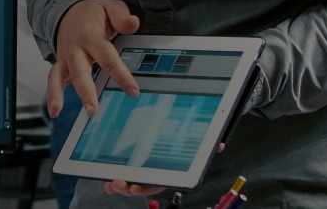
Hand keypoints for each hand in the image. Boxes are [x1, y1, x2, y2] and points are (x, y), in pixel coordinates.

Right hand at [45, 0, 140, 117]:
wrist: (68, 10)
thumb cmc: (92, 13)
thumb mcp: (109, 7)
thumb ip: (122, 17)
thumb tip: (134, 23)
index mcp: (91, 36)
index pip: (108, 58)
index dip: (121, 75)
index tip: (132, 91)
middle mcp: (76, 48)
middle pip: (80, 72)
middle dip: (85, 92)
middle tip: (92, 109)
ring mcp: (65, 57)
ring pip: (60, 76)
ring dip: (58, 94)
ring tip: (57, 111)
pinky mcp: (60, 63)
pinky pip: (54, 79)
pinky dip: (52, 94)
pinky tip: (54, 110)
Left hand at [102, 144, 224, 197]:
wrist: (186, 137)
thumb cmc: (191, 145)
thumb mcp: (198, 145)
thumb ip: (209, 146)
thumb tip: (220, 144)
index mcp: (169, 173)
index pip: (156, 184)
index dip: (144, 188)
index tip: (133, 188)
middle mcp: (156, 176)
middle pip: (139, 187)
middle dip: (126, 189)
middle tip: (116, 183)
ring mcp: (144, 173)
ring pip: (130, 184)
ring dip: (118, 186)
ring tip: (110, 183)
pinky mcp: (133, 167)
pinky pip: (123, 176)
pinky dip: (114, 180)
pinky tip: (106, 181)